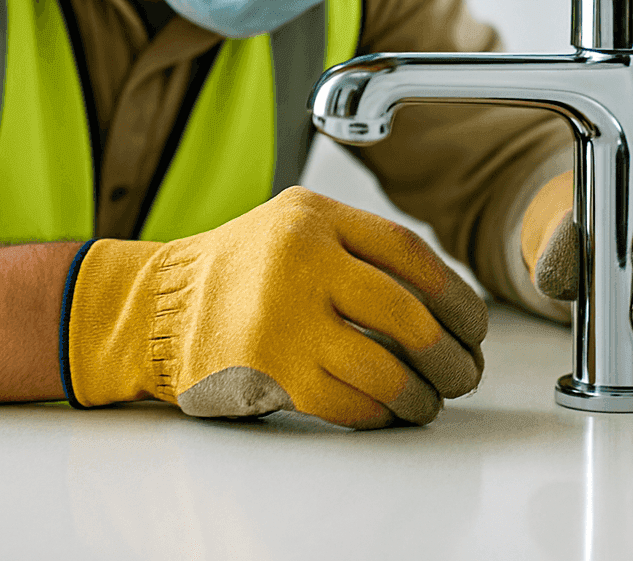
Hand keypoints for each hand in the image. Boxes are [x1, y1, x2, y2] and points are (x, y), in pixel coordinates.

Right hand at [63, 186, 487, 427]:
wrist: (159, 309)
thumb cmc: (238, 270)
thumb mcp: (295, 223)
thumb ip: (360, 243)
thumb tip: (443, 296)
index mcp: (314, 219)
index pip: (409, 253)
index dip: (455, 294)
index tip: (473, 324)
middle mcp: (301, 263)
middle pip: (408, 314)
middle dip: (450, 353)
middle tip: (465, 369)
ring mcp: (284, 320)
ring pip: (384, 368)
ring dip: (421, 393)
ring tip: (431, 398)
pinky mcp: (271, 372)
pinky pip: (348, 402)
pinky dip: (380, 413)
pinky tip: (389, 410)